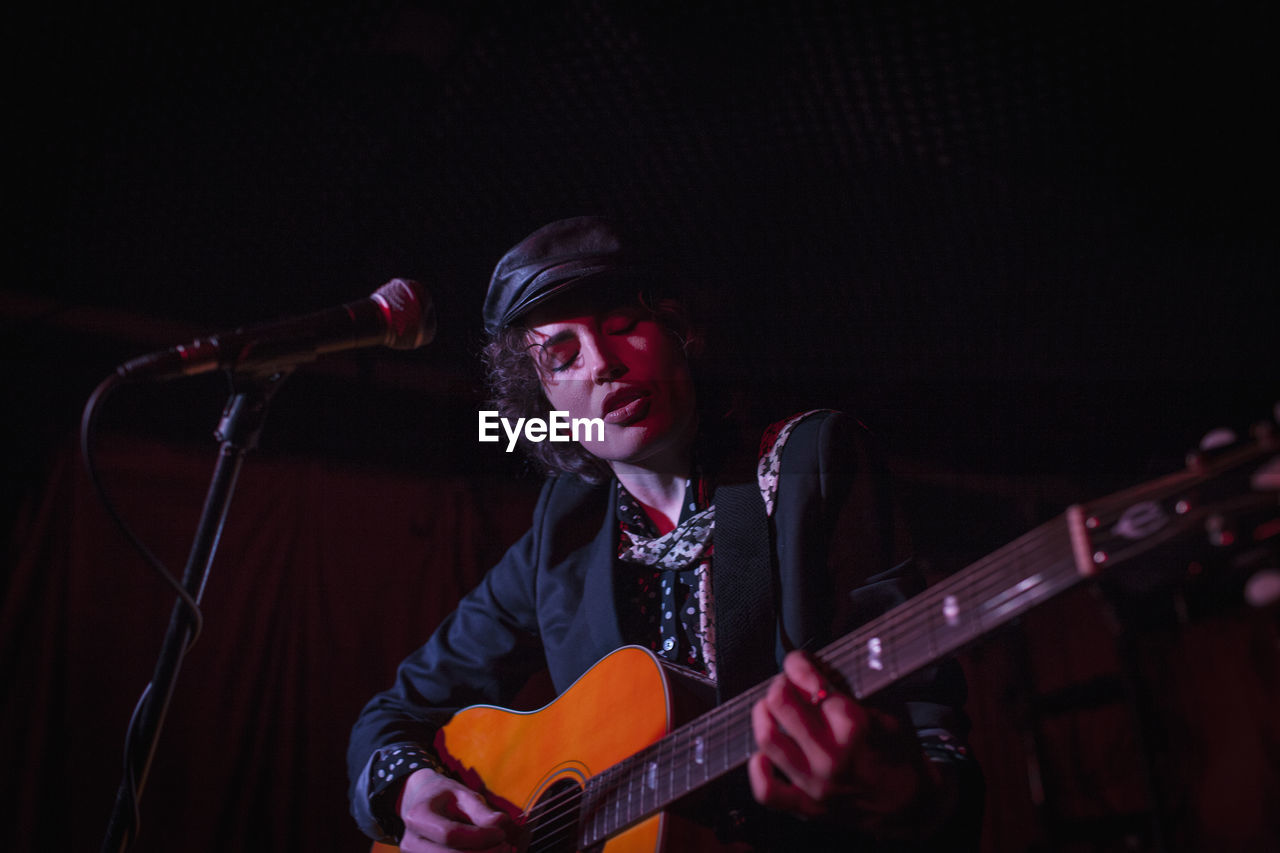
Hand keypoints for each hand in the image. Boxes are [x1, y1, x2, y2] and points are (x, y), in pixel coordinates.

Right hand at [396, 767, 518, 851]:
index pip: (450, 834)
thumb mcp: (463, 795)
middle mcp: (410, 843)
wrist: (422, 803)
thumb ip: (481, 811)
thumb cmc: (446, 797)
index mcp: (417, 817)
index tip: (501, 833)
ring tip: (500, 850)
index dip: (479, 837)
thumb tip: (501, 823)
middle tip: (505, 847)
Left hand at [748, 651, 937, 834]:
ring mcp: (815, 785)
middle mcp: (830, 759)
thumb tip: (817, 675)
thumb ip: (852, 697)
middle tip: (786, 683)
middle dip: (780, 685)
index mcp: (854, 731)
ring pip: (768, 739)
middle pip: (781, 704)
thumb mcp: (889, 718)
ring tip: (771, 709)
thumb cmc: (899, 759)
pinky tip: (761, 755)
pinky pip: (768, 792)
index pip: (814, 685)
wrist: (909, 809)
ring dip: (763, 715)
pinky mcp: (806, 808)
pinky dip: (757, 770)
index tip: (799, 663)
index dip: (801, 666)